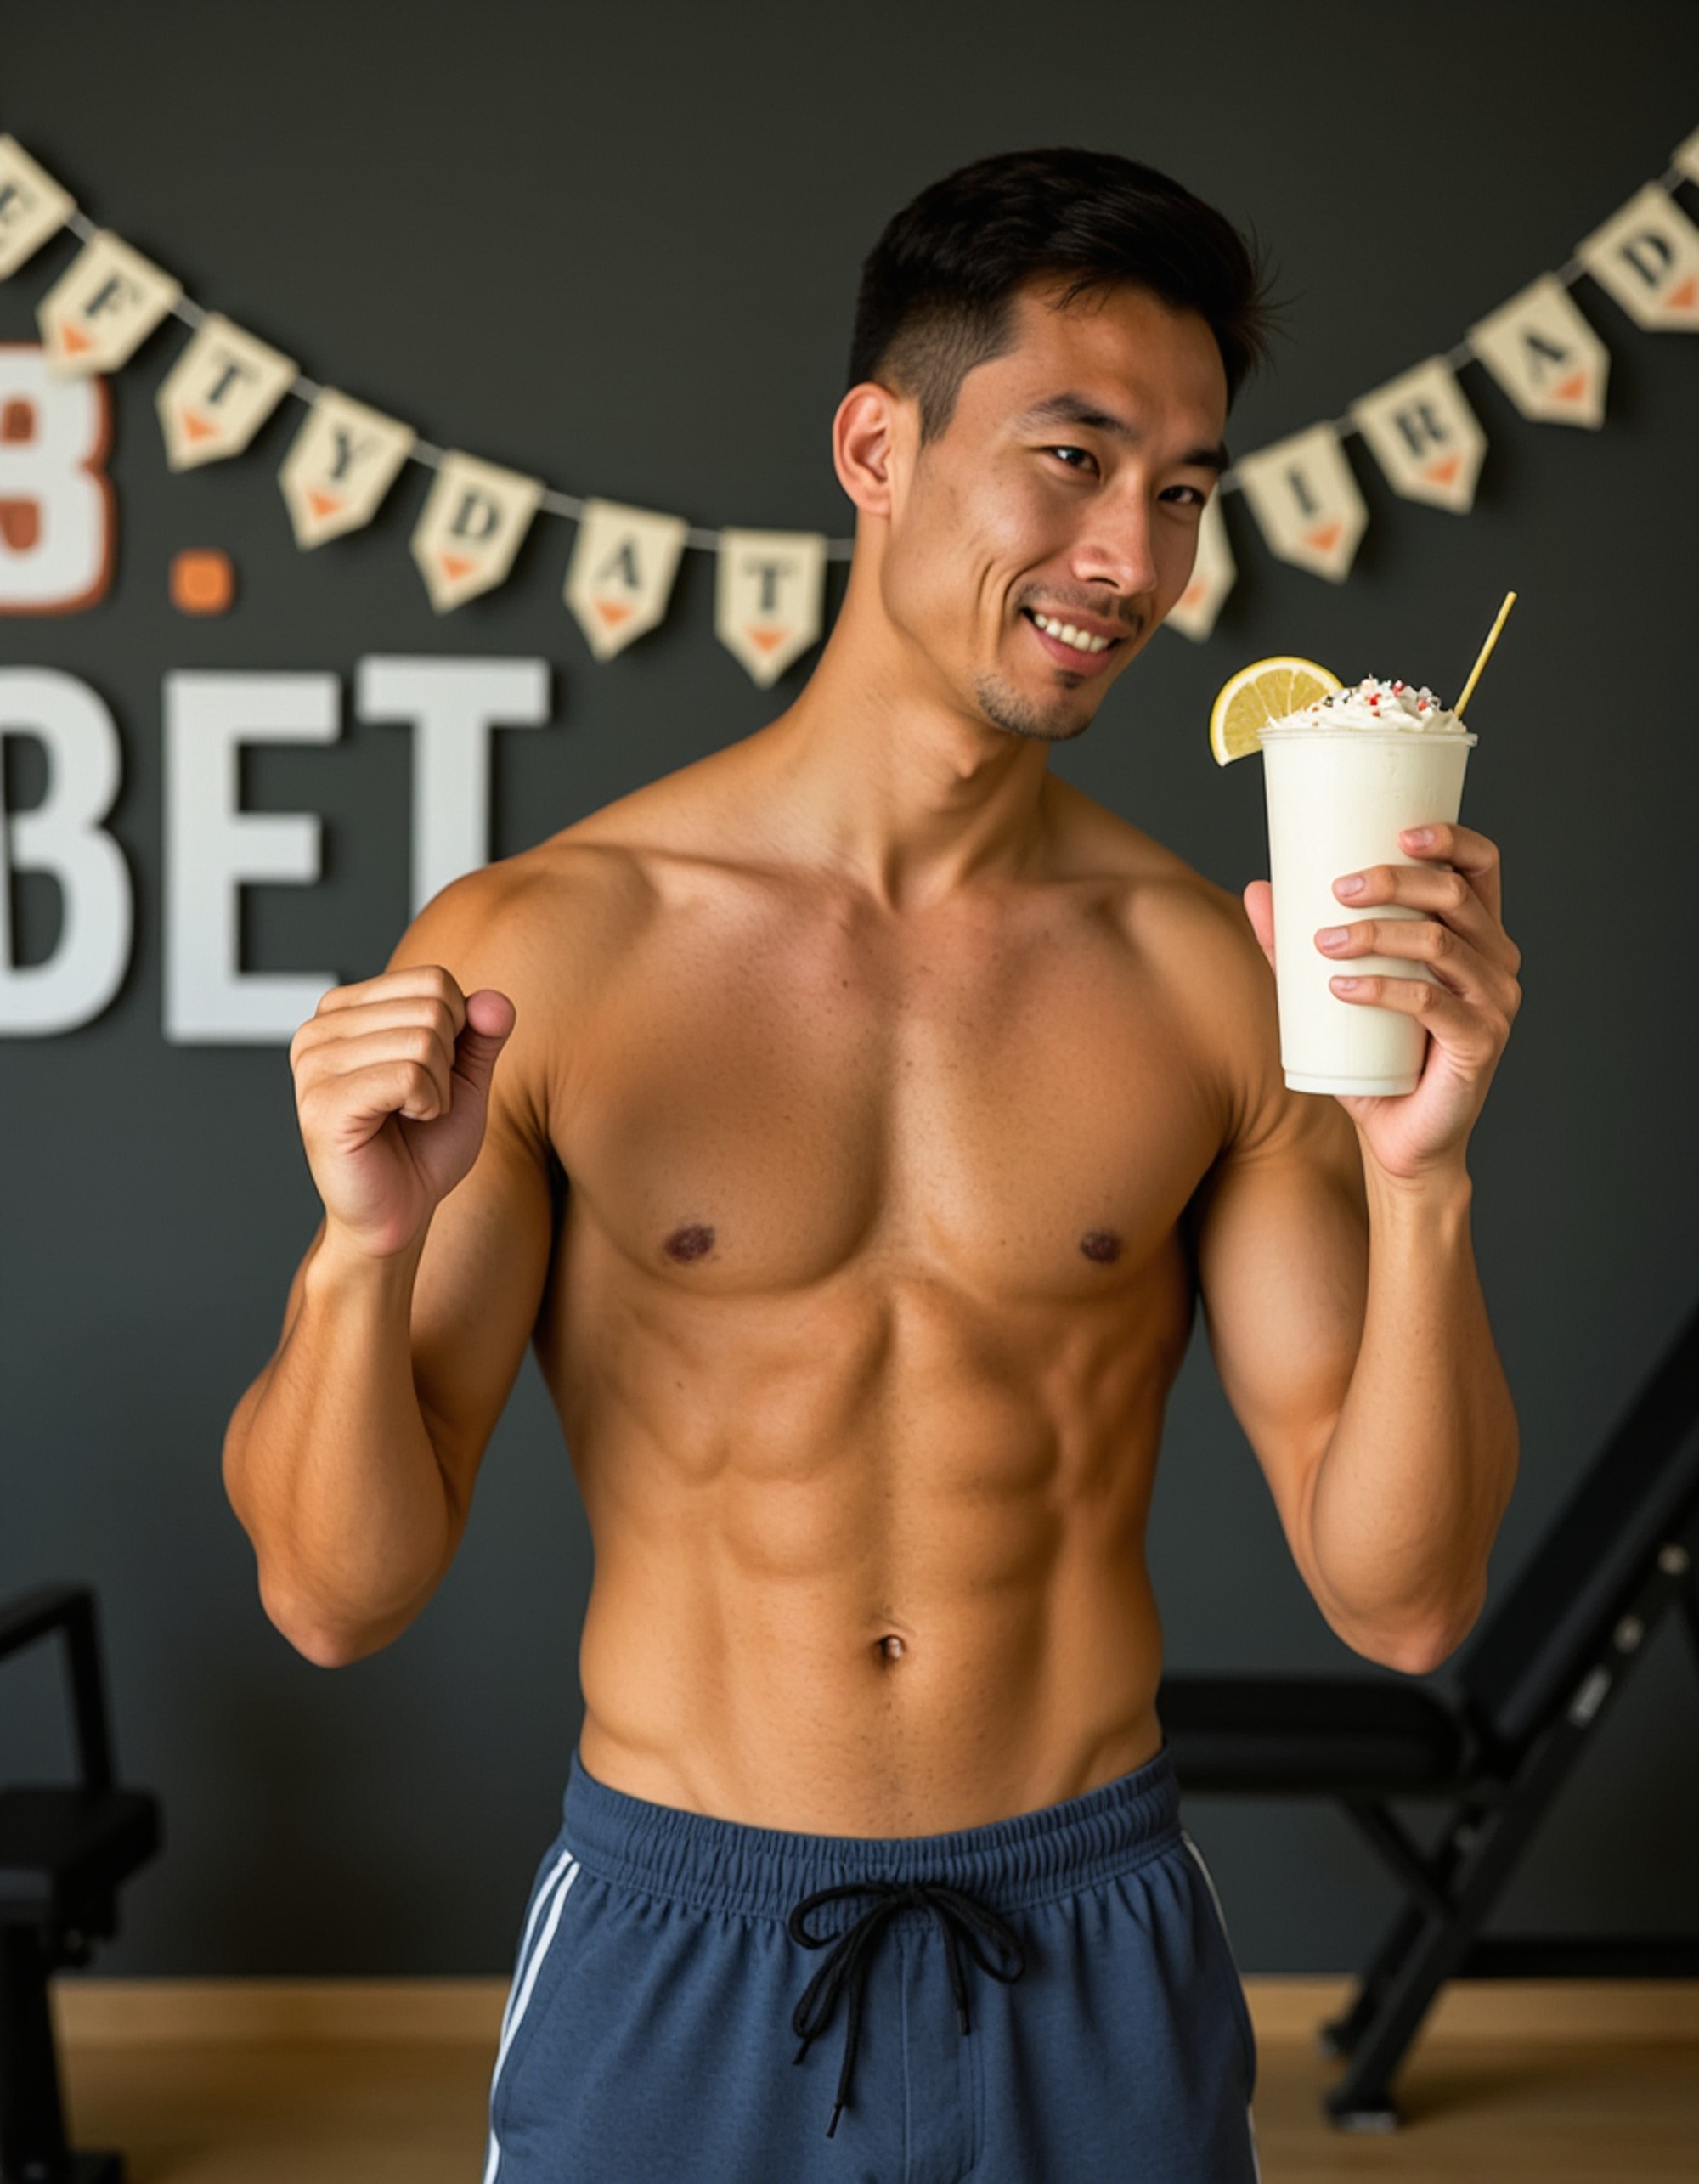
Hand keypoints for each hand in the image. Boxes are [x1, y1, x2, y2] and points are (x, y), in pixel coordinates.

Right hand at [289, 968, 516, 1258]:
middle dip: (448, 1063)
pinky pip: (408, 1076)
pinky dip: (426, 1105)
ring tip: (408, 1116)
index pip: (434, 980)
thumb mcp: (463, 1079)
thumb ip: (480, 1033)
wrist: (399, 1212)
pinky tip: (400, 1124)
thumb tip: (494, 1000)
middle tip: (420, 1103)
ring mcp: (313, 1064)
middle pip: (432, 1007)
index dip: (457, 1031)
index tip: (431, 1074)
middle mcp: (319, 1028)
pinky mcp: (322, 1102)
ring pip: (423, 1041)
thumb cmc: (423, 1146)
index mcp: (345, 1011)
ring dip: (438, 1090)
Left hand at [1242, 823, 1521, 1180]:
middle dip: (1395, 882)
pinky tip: (1341, 987)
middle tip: (1339, 889)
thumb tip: (1257, 889)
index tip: (1398, 832)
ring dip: (1377, 935)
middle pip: (1456, 896)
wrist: (1400, 1140)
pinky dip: (1383, 989)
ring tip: (1324, 942)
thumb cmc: (1374, 1061)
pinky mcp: (1480, 1042)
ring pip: (1441, 943)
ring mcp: (1494, 1003)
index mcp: (1475, 937)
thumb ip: (1297, 945)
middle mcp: (1495, 962)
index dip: (1451, 839)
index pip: (1481, 868)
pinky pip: (1432, 1002)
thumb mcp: (1332, 991)